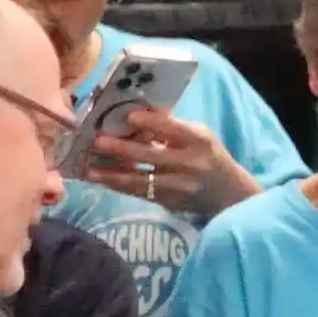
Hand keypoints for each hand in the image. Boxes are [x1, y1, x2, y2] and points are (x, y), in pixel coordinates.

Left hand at [86, 104, 248, 221]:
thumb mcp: (200, 136)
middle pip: (152, 156)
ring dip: (112, 175)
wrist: (228, 194)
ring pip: (141, 181)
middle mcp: (189, 164)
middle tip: (98, 142)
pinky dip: (119, 186)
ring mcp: (178, 186)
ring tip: (89, 170)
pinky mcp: (169, 202)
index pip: (172, 130)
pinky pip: (139, 193)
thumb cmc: (209, 156)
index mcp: (198, 141)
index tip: (129, 116)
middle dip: (123, 150)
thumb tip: (137, 114)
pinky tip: (101, 180)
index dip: (150, 122)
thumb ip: (173, 128)